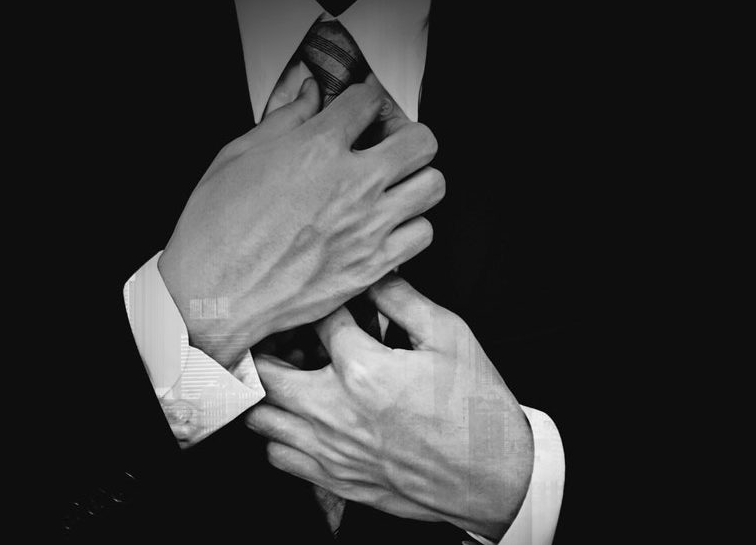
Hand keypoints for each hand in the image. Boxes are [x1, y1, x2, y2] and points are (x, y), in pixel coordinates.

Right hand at [158, 69, 442, 367]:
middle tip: (388, 146)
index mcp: (317, 148)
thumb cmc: (216, 229)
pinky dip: (411, 228)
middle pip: (421, 141)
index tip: (358, 109)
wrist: (214, 295)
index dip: (363, 100)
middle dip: (406, 137)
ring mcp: (369, 226)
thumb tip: (309, 94)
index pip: (368, 100)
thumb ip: (283, 120)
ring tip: (394, 187)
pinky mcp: (374, 265)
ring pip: (433, 186)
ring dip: (415, 181)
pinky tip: (387, 227)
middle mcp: (353, 183)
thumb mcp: (238, 156)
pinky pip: (423, 234)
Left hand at [243, 275, 532, 540]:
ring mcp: (331, 450)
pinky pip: (278, 457)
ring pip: (261, 418)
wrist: (495, 475)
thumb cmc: (476, 406)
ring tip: (287, 377)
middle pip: (265, 371)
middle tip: (285, 337)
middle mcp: (334, 411)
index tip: (339, 305)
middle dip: (268, 346)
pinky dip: (279, 435)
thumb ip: (402, 300)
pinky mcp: (335, 479)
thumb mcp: (449, 335)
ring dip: (267, 392)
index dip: (327, 305)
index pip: (319, 321)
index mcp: (363, 369)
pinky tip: (299, 421)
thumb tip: (372, 276)